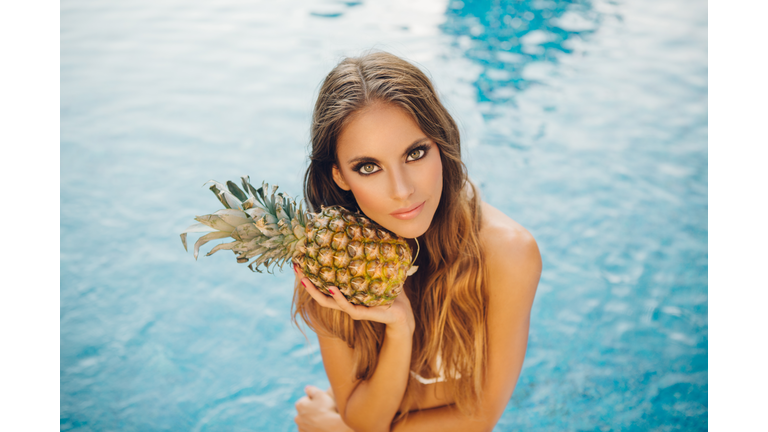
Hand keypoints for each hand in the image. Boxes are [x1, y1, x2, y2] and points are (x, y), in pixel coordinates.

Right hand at [294, 262, 414, 334]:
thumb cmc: (388, 289)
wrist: (403, 311)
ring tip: (306, 280)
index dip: (310, 274)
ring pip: (328, 302)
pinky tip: (332, 288)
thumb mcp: (376, 269)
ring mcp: (351, 309)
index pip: (322, 284)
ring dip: (316, 292)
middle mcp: (344, 302)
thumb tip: (363, 228)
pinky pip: (348, 307)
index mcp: (344, 293)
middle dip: (305, 283)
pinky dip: (339, 298)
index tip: (298, 261)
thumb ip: (369, 254)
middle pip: (319, 294)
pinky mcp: (362, 314)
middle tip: (295, 268)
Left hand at [294, 385, 353, 431]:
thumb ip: (312, 390)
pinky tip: (322, 426)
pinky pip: (309, 429)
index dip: (316, 400)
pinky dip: (314, 427)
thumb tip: (306, 388)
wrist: (334, 428)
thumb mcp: (321, 394)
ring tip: (324, 419)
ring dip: (313, 419)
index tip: (323, 403)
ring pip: (307, 420)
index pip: (307, 399)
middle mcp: (297, 418)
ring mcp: (302, 428)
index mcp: (299, 405)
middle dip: (312, 410)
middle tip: (324, 410)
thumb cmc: (328, 409)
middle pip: (306, 410)